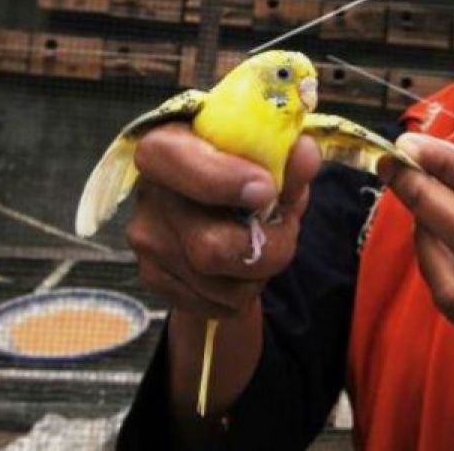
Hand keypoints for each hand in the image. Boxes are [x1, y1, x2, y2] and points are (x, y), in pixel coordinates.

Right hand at [127, 124, 321, 319]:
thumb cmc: (245, 174)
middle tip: (285, 232)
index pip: (178, 163)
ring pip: (220, 286)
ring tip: (261, 246)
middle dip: (267, 249)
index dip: (225, 180)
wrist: (217, 211)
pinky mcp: (153, 278)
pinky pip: (215, 305)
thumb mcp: (271, 162)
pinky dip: (242, 293)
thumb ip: (287, 160)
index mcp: (166, 147)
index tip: (266, 191)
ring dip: (259, 274)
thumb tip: (306, 154)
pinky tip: (239, 266)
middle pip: (211, 247)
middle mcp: (149, 195)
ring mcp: (147, 241)